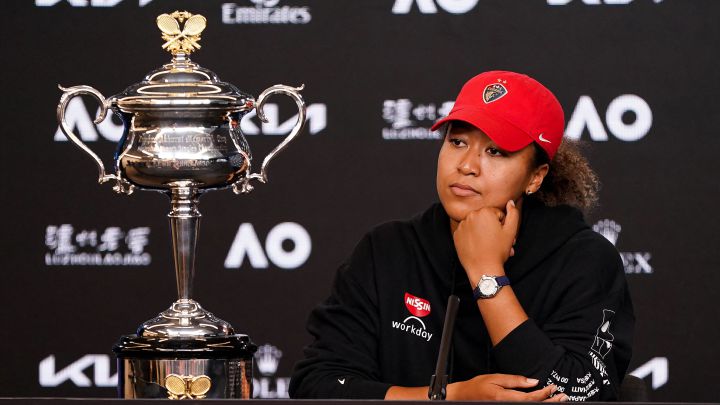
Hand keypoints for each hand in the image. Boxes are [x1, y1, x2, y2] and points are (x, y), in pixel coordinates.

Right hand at [447, 373, 567, 401]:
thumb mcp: (495, 378)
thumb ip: (515, 380)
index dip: (544, 393)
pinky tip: (542, 403)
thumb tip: (533, 381)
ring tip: (558, 400)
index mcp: (505, 398)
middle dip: (550, 402)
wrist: (464, 397)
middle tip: (563, 396)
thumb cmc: (478, 386)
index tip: (553, 387)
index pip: (530, 398)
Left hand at [453, 200, 519, 277]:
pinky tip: (477, 246)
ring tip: (487, 244)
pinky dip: (471, 236)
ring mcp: (462, 225)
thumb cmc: (498, 251)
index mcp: (485, 212)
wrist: (483, 268)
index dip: (502, 224)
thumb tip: (510, 202)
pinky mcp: (456, 234)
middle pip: (485, 218)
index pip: (497, 213)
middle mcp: (471, 215)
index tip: (501, 234)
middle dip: (492, 227)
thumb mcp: (511, 231)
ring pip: (476, 224)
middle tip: (496, 240)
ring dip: (482, 231)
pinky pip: (466, 232)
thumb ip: (513, 213)